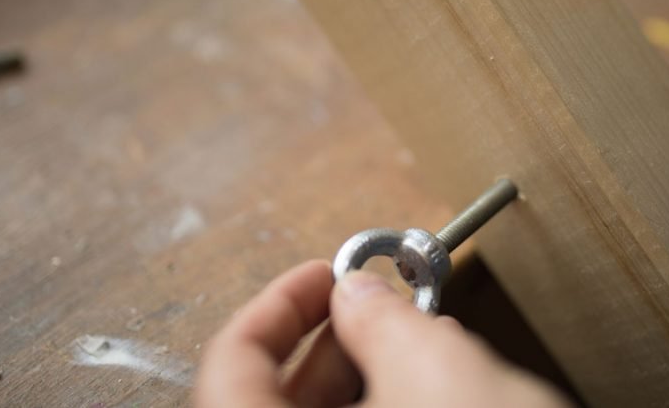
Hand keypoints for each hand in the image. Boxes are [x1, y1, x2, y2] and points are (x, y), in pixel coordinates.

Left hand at [195, 260, 569, 407]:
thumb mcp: (439, 375)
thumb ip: (381, 320)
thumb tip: (359, 294)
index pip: (229, 368)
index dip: (277, 307)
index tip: (322, 275)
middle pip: (269, 403)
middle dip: (327, 343)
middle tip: (372, 306)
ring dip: (361, 380)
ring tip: (416, 344)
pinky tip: (433, 393)